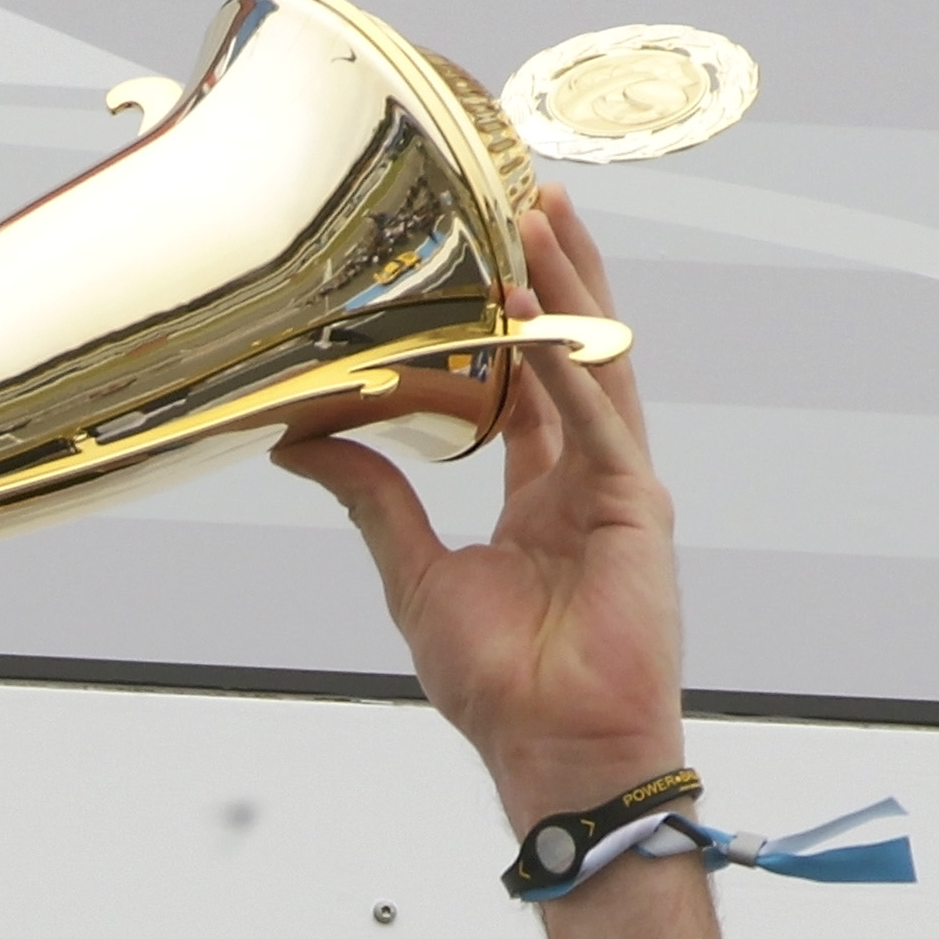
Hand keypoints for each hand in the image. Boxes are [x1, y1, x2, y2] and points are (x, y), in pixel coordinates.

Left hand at [276, 193, 732, 938]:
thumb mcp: (413, 575)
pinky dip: (569, 359)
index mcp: (541, 493)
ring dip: (568, 286)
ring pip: (595, 361)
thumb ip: (369, 497)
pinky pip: (599, 416)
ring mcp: (620, 488)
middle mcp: (585, 478)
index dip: (507, 308)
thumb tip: (302, 437)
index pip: (527, 377)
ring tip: (538, 208)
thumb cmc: (502, 690)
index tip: (481, 237)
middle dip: (551, 267)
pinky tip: (541, 307)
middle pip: (571, 346)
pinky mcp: (636, 508)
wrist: (556, 757)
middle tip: (520, 181)